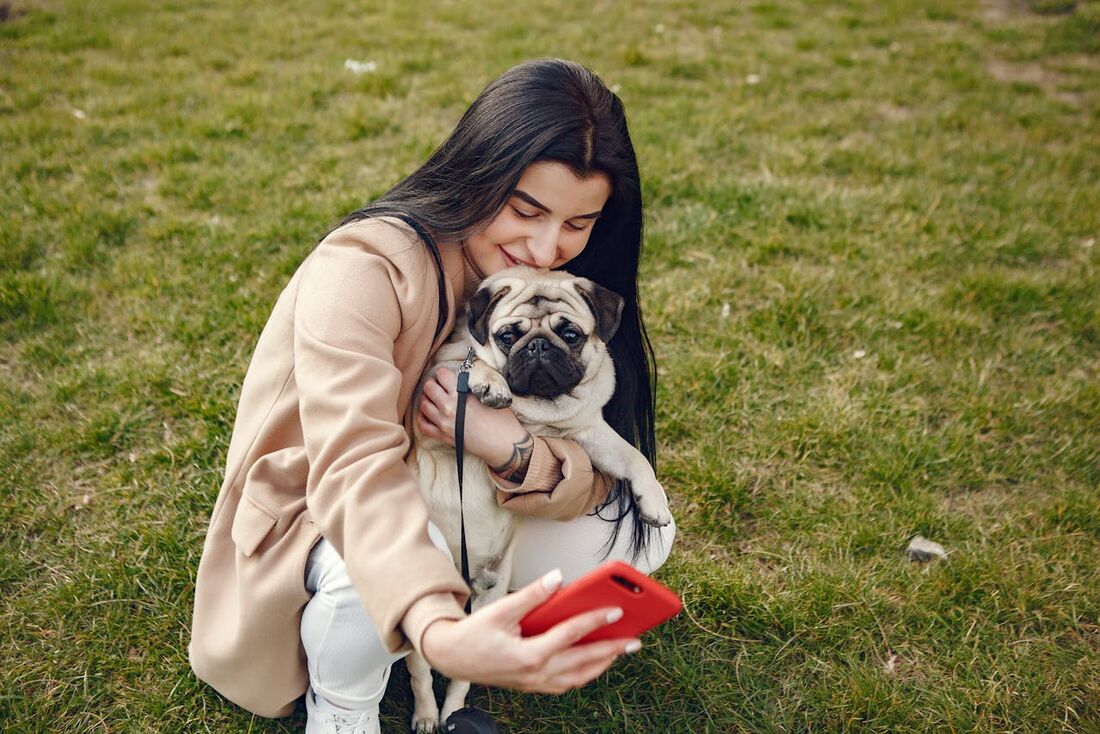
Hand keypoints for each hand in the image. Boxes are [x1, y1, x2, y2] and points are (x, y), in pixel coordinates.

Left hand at [417, 367, 529, 470]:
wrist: (504, 444)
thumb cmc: (502, 419)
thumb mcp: (490, 396)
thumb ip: (473, 387)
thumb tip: (463, 379)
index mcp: (461, 396)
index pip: (442, 375)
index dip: (444, 373)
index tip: (447, 375)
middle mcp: (449, 408)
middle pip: (429, 388)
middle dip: (434, 384)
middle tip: (441, 386)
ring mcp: (444, 424)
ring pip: (423, 405)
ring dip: (428, 399)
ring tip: (435, 399)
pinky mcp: (444, 437)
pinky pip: (424, 427)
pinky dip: (422, 418)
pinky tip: (429, 414)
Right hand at [420, 570, 640, 693]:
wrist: (452, 658)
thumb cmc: (475, 633)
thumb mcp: (501, 609)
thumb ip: (532, 595)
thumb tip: (558, 578)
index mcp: (529, 655)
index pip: (570, 636)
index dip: (595, 621)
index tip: (616, 611)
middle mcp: (536, 674)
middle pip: (583, 662)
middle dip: (612, 650)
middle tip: (635, 640)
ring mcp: (535, 683)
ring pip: (578, 677)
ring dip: (602, 664)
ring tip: (621, 650)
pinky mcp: (533, 685)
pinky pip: (568, 683)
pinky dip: (585, 673)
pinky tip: (595, 661)